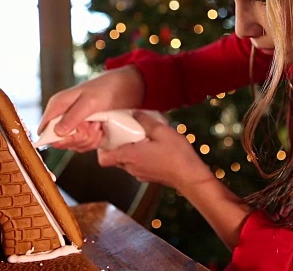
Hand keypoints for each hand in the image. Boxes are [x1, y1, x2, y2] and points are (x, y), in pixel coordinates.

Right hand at [37, 66, 144, 150]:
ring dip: (90, 139)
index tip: (77, 133)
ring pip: (74, 145)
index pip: (45, 131)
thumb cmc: (106, 89)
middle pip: (61, 142)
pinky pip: (84, 145)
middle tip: (94, 124)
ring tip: (99, 124)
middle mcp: (62, 117)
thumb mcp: (90, 102)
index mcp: (57, 106)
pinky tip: (102, 128)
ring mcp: (73, 125)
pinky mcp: (84, 132)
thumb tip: (57, 132)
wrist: (125, 87)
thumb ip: (73, 117)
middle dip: (79, 138)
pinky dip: (95, 141)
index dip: (58, 139)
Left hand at [97, 111, 213, 190]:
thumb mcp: (162, 131)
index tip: (107, 135)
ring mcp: (139, 174)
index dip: (101, 147)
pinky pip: (137, 165)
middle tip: (126, 132)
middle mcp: (131, 168)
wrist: (191, 177)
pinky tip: (152, 148)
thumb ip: (146, 121)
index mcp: (130, 156)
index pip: (103, 158)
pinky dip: (139, 157)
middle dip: (117, 145)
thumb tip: (135, 114)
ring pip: (126, 162)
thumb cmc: (177, 155)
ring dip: (129, 150)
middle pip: (114, 158)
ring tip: (142, 138)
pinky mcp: (148, 176)